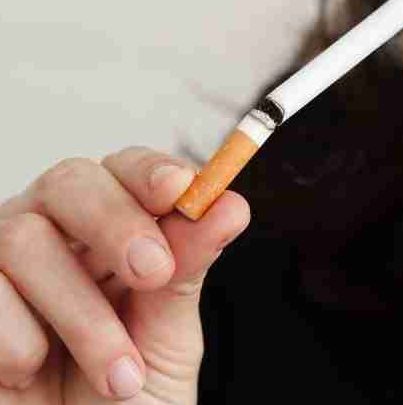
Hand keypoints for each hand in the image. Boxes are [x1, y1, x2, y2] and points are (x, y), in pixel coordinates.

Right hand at [0, 146, 249, 402]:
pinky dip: (17, 336)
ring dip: (81, 311)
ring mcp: (4, 267)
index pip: (125, 169)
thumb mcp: (168, 333)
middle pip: (70, 181)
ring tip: (121, 375)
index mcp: (112, 227)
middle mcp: (55, 233)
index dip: (149, 171)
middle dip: (115, 221)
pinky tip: (36, 370)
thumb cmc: (129, 397)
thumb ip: (189, 266)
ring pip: (24, 237)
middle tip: (154, 272)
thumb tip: (230, 204)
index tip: (179, 189)